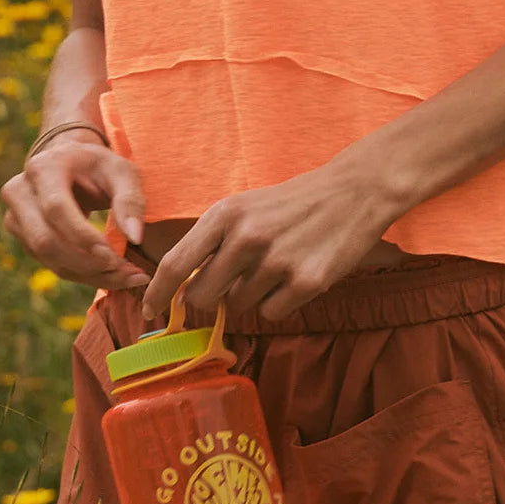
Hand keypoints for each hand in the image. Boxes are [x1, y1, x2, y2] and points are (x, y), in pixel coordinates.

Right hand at [0, 131, 151, 291]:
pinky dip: (83, 274)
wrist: (73, 164)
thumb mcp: (122, 171)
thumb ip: (131, 199)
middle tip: (129, 273)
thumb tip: (134, 237)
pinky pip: (51, 264)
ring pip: (48, 258)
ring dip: (89, 274)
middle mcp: (20, 191)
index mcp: (44, 167)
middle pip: (45, 240)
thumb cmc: (100, 167)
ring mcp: (15, 216)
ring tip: (128, 276)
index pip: (56, 208)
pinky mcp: (22, 237)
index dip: (82, 236)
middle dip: (87, 263)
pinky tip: (111, 274)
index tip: (115, 256)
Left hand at [138, 157, 399, 324]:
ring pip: (239, 306)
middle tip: (234, 282)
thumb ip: (214, 242)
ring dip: (252, 295)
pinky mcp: (305, 282)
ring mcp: (276, 261)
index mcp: (225, 213)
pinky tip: (296, 274)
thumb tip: (184, 289)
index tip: (150, 311)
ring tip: (277, 265)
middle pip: (202, 296)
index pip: (175, 263)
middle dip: (211, 298)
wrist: (354, 190)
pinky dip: (279, 302)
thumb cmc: (293, 202)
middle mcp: (245, 237)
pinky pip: (271, 313)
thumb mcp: (246, 207)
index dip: (157, 293)